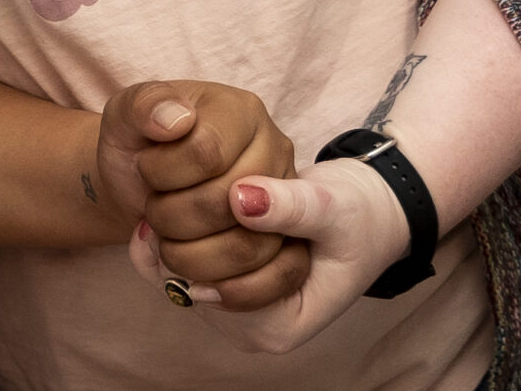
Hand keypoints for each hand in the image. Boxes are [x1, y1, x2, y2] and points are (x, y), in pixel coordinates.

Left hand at [97, 81, 303, 298]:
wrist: (145, 187)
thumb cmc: (139, 147)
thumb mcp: (124, 116)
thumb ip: (143, 106)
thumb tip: (177, 120)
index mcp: (240, 111)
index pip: (207, 153)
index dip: (164, 174)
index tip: (146, 169)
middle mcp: (274, 151)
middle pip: (229, 205)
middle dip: (173, 218)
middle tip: (153, 211)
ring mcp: (286, 200)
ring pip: (249, 248)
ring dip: (191, 257)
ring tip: (167, 242)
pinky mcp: (286, 243)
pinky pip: (273, 279)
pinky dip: (222, 288)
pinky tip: (192, 282)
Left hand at [126, 156, 413, 352]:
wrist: (367, 210)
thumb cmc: (358, 216)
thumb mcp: (330, 206)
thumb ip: (290, 206)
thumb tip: (242, 199)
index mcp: (279, 326)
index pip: (213, 293)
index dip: (193, 245)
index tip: (175, 196)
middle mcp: (254, 328)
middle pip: (190, 291)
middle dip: (172, 241)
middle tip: (153, 192)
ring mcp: (239, 310)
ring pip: (181, 278)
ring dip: (169, 236)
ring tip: (157, 191)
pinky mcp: (228, 285)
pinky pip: (184, 267)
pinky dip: (171, 236)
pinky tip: (161, 201)